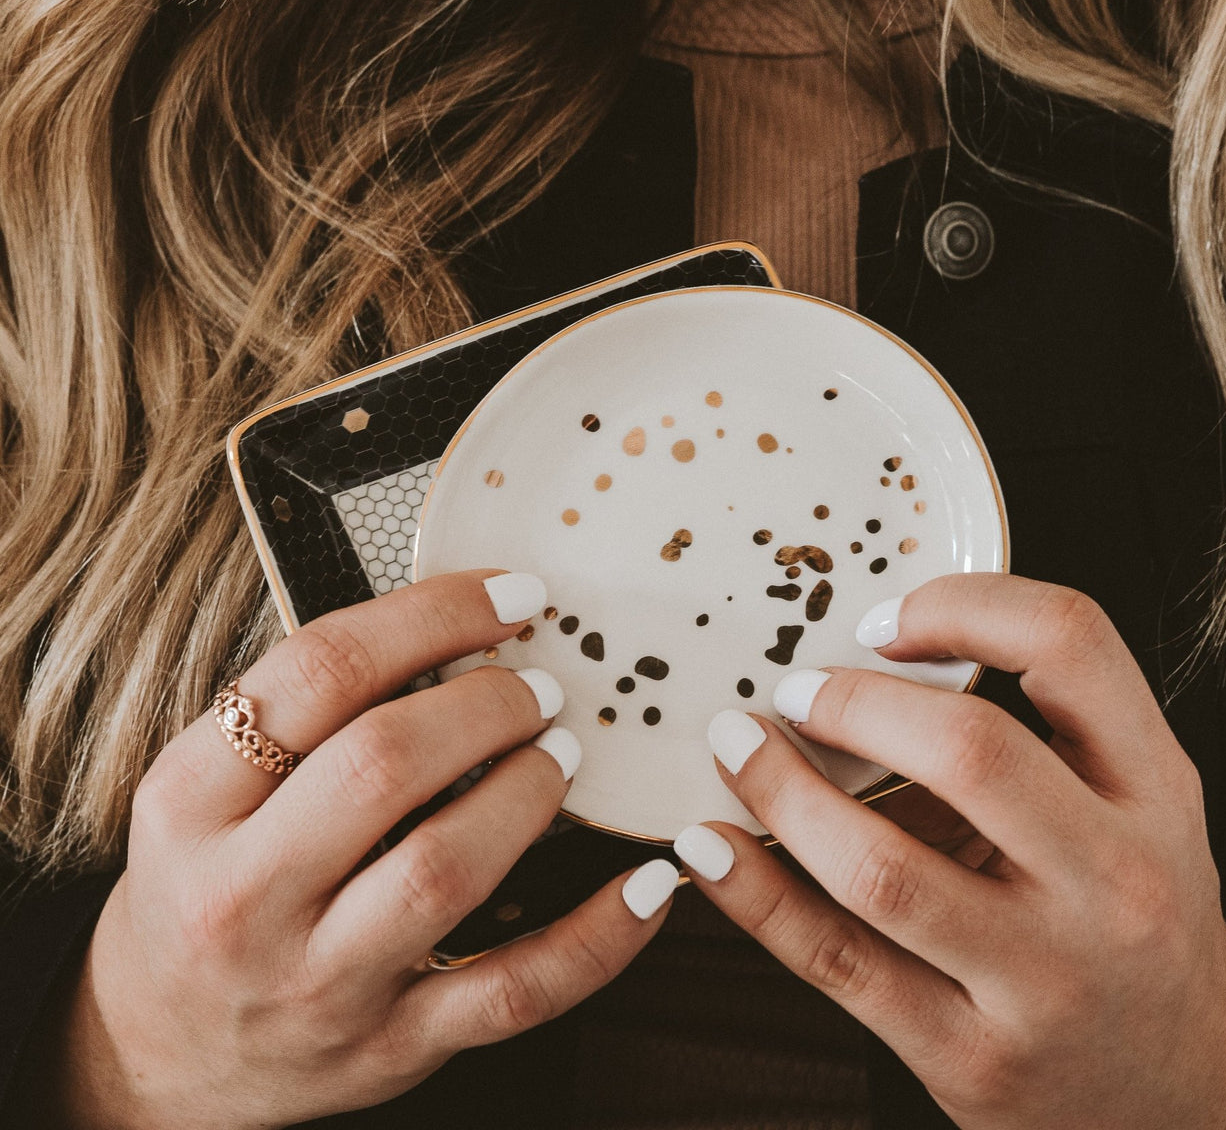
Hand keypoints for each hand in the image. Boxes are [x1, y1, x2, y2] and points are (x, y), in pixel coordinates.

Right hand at [50, 570, 676, 1129]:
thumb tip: (463, 626)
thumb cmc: (205, 885)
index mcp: (191, 800)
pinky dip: (599, 937)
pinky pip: (514, 991)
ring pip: (447, 868)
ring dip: (530, 791)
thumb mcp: (208, 787)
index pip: (320, 671)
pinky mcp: (390, 1047)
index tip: (513, 593)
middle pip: (385, 762)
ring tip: (564, 753)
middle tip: (542, 685)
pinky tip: (650, 885)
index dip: (436, 614)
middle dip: (490, 702)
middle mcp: (244, 893)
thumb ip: (309, 712)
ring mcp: (319, 980)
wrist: (155, 1052)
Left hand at [675, 573, 1225, 1129]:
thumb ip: (1040, 722)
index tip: (879, 620)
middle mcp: (1114, 883)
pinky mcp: (972, 1057)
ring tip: (735, 745)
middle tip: (792, 688)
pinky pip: (838, 961)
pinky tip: (707, 848)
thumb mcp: (1132, 799)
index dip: (960, 605)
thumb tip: (868, 649)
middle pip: (968, 752)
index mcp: (1155, 787)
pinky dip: (754, 894)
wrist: (1187, 1084)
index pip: (1069, 644)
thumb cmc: (1133, 907)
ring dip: (781, 792)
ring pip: (883, 869)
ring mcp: (1045, 980)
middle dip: (852, 703)